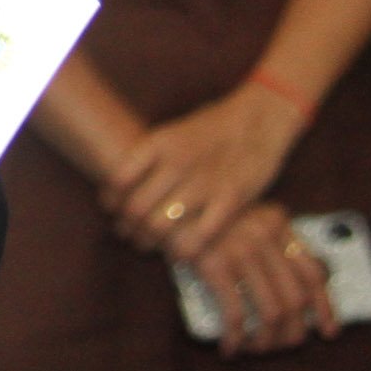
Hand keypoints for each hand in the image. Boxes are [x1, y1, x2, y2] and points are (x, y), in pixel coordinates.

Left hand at [102, 83, 301, 258]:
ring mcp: (204, 182)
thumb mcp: (174, 132)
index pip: (120, 178)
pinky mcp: (231, 199)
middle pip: (136, 207)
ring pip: (161, 225)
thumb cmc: (212, 127)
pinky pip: (199, 236)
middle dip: (127, 226)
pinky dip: (185, 249)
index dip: (111, 200)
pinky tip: (180, 252)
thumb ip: (151, 158)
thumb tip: (122, 183)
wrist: (259, 118)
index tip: (111, 209)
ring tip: (146, 245)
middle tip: (126, 233)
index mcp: (159, 143)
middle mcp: (177, 163)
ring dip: (149, 240)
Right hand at [185, 202, 335, 356]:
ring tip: (254, 348)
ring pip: (271, 312)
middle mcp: (264, 236)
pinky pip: (236, 314)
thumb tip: (294, 292)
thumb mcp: (242, 218)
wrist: (159, 199)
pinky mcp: (213, 264)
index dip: (324, 307)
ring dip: (266, 341)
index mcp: (276, 224)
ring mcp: (240, 250)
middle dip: (292, 333)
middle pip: (295, 299)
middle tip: (281, 345)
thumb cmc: (201, 215)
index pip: (313, 272)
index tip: (327, 330)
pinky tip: (230, 346)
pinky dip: (236, 338)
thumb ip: (269, 242)